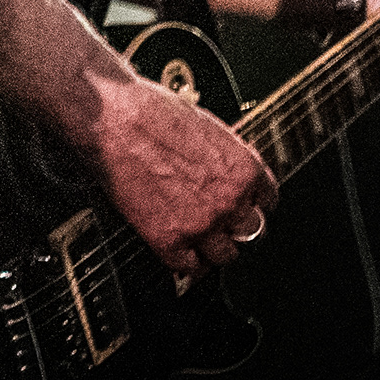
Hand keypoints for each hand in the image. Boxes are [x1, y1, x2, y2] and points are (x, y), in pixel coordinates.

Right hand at [85, 72, 276, 278]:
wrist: (110, 118)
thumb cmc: (149, 111)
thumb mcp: (204, 126)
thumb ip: (224, 158)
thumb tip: (225, 173)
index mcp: (242, 168)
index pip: (268, 200)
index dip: (251, 200)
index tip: (241, 202)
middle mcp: (229, 200)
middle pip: (252, 231)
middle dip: (235, 225)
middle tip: (218, 218)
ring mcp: (201, 223)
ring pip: (226, 255)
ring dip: (213, 246)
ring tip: (198, 235)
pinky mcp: (169, 239)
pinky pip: (191, 268)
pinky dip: (187, 262)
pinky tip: (180, 249)